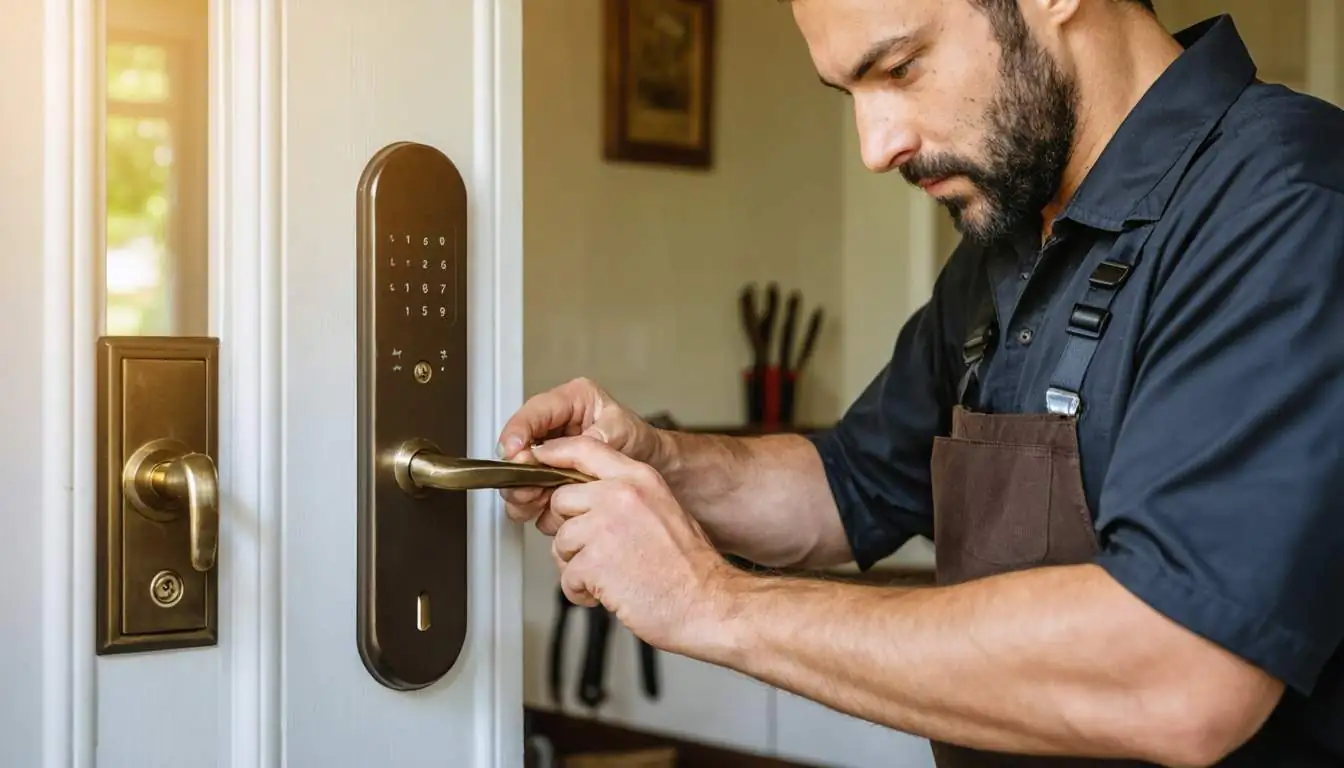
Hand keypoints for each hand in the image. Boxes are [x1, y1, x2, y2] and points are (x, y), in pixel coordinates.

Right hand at [496, 378, 663, 533]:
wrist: (652, 466)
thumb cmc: (639, 441)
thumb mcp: (622, 431)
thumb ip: (590, 439)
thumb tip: (559, 451)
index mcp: (571, 400)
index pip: (535, 411)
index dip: (517, 432)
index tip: (512, 452)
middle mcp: (554, 424)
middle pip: (519, 444)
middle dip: (519, 468)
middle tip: (525, 485)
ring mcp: (549, 451)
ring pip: (519, 471)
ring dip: (523, 489)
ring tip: (536, 500)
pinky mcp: (548, 475)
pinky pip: (529, 491)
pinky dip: (532, 504)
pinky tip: (542, 508)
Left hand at [533, 435, 736, 654]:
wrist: (707, 602)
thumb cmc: (688, 566)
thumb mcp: (663, 509)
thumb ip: (626, 495)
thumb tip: (587, 499)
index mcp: (639, 479)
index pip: (584, 448)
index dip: (554, 454)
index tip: (539, 460)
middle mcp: (621, 496)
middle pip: (561, 500)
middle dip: (571, 531)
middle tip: (596, 551)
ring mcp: (606, 527)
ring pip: (561, 542)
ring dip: (578, 566)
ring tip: (610, 576)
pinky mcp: (595, 562)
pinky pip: (566, 577)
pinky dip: (582, 592)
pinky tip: (609, 593)